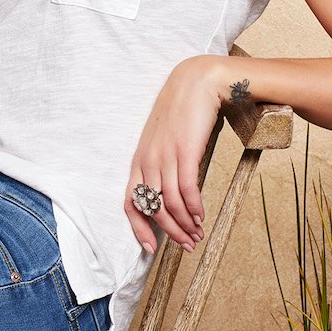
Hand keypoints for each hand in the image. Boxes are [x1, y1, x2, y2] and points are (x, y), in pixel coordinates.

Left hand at [125, 55, 229, 254]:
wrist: (197, 83)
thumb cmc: (182, 115)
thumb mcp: (165, 143)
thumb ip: (164, 166)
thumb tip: (173, 196)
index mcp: (139, 160)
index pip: (130, 202)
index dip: (138, 228)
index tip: (151, 248)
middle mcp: (148, 161)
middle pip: (152, 208)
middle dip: (169, 232)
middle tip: (187, 246)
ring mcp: (165, 156)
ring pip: (170, 203)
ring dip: (184, 224)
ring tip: (197, 235)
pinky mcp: (185, 151)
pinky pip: (187, 189)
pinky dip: (193, 208)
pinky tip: (201, 216)